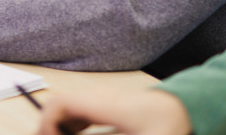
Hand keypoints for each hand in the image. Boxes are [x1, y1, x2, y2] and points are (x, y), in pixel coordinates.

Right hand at [36, 87, 191, 134]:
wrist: (179, 106)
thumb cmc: (164, 123)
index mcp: (100, 104)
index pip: (58, 105)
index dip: (46, 125)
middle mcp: (95, 98)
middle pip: (56, 106)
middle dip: (47, 128)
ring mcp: (98, 100)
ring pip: (64, 110)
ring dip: (57, 128)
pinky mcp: (103, 105)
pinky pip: (75, 113)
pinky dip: (68, 127)